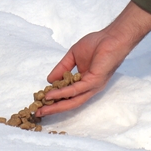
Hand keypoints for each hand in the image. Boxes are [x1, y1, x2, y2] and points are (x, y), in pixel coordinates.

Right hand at [38, 1, 150, 115]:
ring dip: (57, 105)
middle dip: (54, 109)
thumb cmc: (97, 44)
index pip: (68, 95)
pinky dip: (64, 93)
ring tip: (43, 108)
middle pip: (70, 103)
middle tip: (39, 113)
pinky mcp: (95, 81)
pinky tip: (53, 94)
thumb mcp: (73, 56)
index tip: (40, 102)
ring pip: (73, 100)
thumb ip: (62, 68)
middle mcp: (89, 88)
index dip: (55, 99)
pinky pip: (77, 89)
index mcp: (85, 82)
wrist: (112, 37)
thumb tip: (49, 80)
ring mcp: (92, 86)